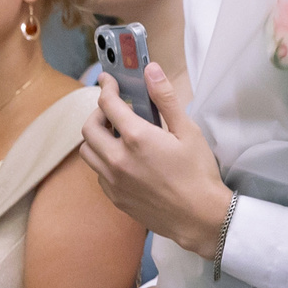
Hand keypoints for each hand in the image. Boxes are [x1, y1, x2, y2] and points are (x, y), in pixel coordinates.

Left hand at [79, 70, 233, 258]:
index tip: (108, 81)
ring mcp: (113, 181)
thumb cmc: (198, 173)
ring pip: (88, 152)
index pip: (108, 104)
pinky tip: (123, 160)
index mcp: (136, 138)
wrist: (199, 217)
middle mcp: (117, 159)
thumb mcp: (188, 131)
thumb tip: (150, 70)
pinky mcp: (115, 198)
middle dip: (98, 113)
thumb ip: (165, 99)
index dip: (106, 88)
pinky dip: (103, 161)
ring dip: (96, 138)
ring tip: (116, 135)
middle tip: (114, 110)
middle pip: (89, 128)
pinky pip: (98, 174)